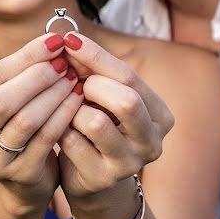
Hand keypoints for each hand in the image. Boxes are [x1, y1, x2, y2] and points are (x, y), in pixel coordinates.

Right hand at [0, 33, 83, 209]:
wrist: (26, 180)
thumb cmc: (19, 127)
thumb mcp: (13, 99)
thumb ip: (24, 72)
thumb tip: (54, 38)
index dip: (26, 56)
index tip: (56, 41)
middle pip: (2, 101)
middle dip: (37, 78)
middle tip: (65, 62)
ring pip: (25, 121)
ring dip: (54, 95)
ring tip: (75, 78)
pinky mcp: (18, 176)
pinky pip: (45, 139)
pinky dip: (64, 116)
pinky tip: (79, 100)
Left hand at [56, 33, 174, 201]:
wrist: (90, 179)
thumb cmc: (97, 126)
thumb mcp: (102, 97)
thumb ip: (93, 71)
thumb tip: (69, 41)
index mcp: (160, 115)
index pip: (129, 77)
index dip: (96, 56)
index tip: (69, 39)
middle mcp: (152, 141)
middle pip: (126, 100)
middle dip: (92, 84)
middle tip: (73, 82)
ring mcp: (129, 164)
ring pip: (96, 122)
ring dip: (73, 109)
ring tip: (67, 109)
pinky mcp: (101, 179)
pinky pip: (73, 142)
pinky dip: (61, 130)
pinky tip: (59, 129)